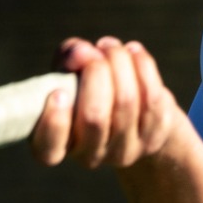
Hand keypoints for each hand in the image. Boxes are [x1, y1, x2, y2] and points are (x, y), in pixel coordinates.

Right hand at [31, 36, 182, 169]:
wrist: (135, 108)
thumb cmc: (89, 87)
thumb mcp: (70, 71)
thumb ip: (67, 58)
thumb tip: (81, 51)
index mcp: (59, 144)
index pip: (49, 149)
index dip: (54, 123)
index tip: (58, 93)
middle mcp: (90, 155)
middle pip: (93, 116)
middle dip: (95, 73)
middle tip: (93, 52)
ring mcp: (124, 150)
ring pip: (125, 102)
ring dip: (118, 62)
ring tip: (110, 46)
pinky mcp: (153, 138)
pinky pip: (152, 98)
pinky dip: (142, 66)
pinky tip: (133, 52)